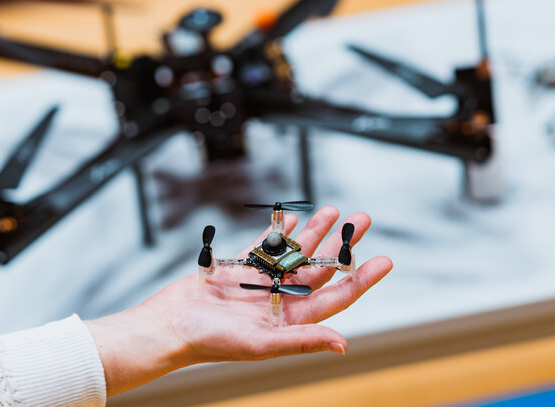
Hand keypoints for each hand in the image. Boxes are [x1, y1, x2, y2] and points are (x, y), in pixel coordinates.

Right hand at [86, 206, 391, 395]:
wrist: (170, 326)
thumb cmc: (212, 341)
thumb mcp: (262, 344)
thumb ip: (303, 339)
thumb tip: (343, 344)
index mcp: (292, 320)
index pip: (337, 296)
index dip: (361, 278)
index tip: (383, 260)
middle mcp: (281, 299)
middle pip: (322, 268)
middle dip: (343, 244)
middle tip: (362, 220)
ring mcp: (262, 282)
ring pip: (297, 251)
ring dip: (316, 231)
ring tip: (335, 210)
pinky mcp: (241, 268)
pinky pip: (266, 245)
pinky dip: (279, 231)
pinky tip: (295, 217)